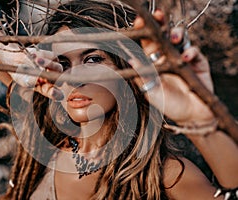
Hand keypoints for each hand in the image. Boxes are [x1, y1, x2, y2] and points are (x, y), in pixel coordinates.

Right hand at [9, 48, 63, 99]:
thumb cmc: (19, 74)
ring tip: (37, 60)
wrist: (16, 61)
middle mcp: (52, 80)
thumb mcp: (22, 79)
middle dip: (56, 78)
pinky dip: (43, 56)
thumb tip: (36, 80)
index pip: (56, 94)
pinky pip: (52, 57)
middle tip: (46, 75)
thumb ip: (29, 81)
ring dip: (49, 64)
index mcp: (46, 89)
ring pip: (58, 68)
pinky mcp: (52, 57)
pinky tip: (33, 55)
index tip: (52, 91)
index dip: (56, 94)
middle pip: (60, 81)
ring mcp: (53, 68)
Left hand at [130, 10, 214, 124]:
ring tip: (174, 37)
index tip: (139, 21)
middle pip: (164, 35)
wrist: (191, 116)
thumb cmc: (169, 104)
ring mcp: (183, 58)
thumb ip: (143, 77)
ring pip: (180, 39)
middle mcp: (168, 57)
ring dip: (177, 34)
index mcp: (154, 62)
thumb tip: (131, 61)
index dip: (144, 31)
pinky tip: (186, 57)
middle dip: (161, 24)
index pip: (148, 42)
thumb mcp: (152, 92)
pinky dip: (191, 52)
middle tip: (158, 15)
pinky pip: (194, 51)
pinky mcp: (198, 62)